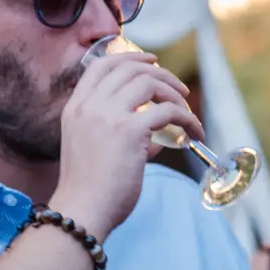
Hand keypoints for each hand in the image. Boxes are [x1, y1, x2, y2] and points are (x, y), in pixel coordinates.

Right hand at [48, 46, 203, 237]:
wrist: (82, 211)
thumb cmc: (90, 190)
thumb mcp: (92, 148)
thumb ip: (119, 133)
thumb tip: (157, 136)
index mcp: (75, 107)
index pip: (101, 65)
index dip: (130, 58)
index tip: (151, 62)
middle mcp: (89, 106)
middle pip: (130, 69)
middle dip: (160, 73)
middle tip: (180, 90)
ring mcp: (108, 116)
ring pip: (149, 83)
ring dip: (174, 93)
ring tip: (186, 111)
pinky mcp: (129, 131)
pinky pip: (168, 111)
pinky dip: (187, 118)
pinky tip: (194, 132)